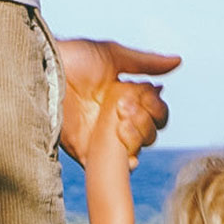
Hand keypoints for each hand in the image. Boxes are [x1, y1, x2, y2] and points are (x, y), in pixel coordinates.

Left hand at [57, 39, 179, 167]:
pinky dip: (125, 162)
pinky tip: (123, 148)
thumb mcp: (113, 56)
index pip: (155, 113)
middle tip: (125, 106)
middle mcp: (118, 120)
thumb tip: (178, 62)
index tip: (146, 95)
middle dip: (145, 121)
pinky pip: (113, 167)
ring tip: (120, 121)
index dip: (157, 108)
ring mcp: (104, 137)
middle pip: (150, 134)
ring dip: (137, 137)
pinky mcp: (88, 152)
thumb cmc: (74, 59)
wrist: (45, 72)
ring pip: (136, 150)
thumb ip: (146, 63)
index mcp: (127, 98)